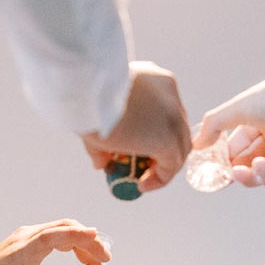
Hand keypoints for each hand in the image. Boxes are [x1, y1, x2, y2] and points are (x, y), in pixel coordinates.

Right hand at [0, 220, 109, 264]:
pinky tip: (92, 240)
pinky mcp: (26, 248)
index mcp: (31, 242)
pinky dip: (77, 235)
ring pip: (68, 229)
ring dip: (90, 245)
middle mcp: (29, 235)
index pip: (67, 235)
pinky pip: (56, 235)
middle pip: (71, 229)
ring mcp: (27, 239)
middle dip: (93, 247)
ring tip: (102, 264)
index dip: (87, 248)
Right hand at [81, 61, 191, 192]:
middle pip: (178, 130)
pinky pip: (171, 166)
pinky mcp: (167, 138)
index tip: (141, 148)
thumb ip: (104, 139)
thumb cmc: (85, 93)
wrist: (85, 90)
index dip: (156, 132)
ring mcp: (173, 117)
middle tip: (143, 167)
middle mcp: (170, 95)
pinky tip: (142, 184)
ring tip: (141, 180)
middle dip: (163, 151)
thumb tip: (101, 163)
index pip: (167, 112)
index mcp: (157, 80)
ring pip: (180, 148)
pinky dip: (160, 179)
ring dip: (163, 167)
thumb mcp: (98, 111)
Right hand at [192, 68, 264, 186]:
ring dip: (248, 175)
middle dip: (234, 170)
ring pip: (263, 173)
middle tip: (221, 177)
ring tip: (238, 173)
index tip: (208, 166)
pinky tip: (258, 168)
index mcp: (261, 120)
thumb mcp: (240, 107)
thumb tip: (197, 145)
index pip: (237, 144)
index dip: (223, 156)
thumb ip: (215, 124)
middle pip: (248, 161)